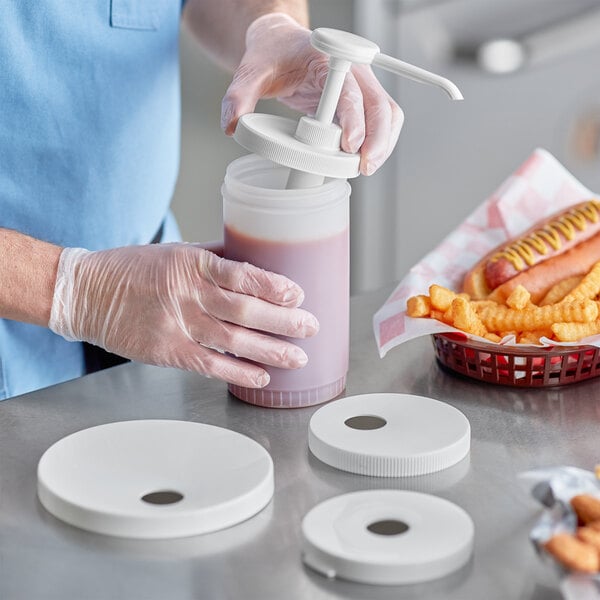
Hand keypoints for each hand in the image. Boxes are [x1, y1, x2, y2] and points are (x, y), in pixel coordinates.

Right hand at [49, 244, 318, 387]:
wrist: (87, 293)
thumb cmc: (132, 269)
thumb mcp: (175, 252)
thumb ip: (213, 259)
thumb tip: (253, 260)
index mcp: (190, 265)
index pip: (240, 275)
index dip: (272, 286)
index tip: (297, 294)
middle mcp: (187, 295)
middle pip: (244, 310)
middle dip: (282, 321)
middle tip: (310, 327)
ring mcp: (177, 325)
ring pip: (232, 340)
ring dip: (269, 351)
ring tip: (297, 357)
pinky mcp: (167, 351)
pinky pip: (209, 365)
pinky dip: (238, 372)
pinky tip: (262, 376)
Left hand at [221, 13, 403, 175]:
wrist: (281, 43)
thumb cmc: (272, 53)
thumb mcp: (251, 70)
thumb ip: (239, 95)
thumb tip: (232, 125)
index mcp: (328, 58)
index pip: (349, 90)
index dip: (354, 118)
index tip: (350, 144)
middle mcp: (351, 70)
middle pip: (378, 104)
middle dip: (377, 139)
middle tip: (364, 167)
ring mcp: (359, 84)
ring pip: (387, 113)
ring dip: (384, 142)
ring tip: (366, 167)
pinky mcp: (359, 99)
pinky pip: (380, 119)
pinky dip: (379, 140)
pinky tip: (365, 159)